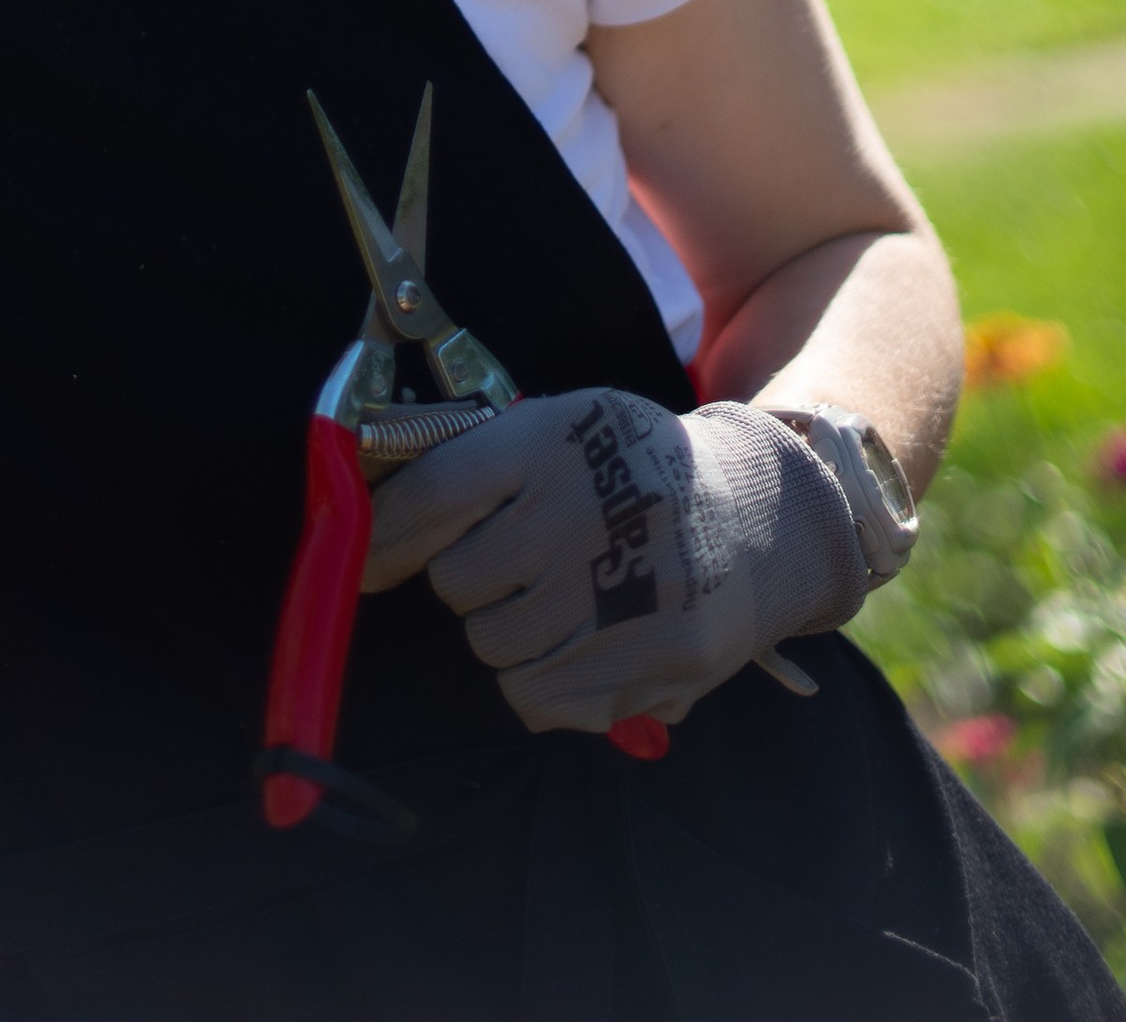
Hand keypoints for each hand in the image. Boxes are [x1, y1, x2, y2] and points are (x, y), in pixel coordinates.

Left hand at [361, 391, 868, 735]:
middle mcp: (585, 514)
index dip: (386, 531)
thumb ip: (477, 464)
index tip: (367, 557)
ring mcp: (621, 595)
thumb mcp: (563, 428)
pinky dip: (539, 681)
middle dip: (469, 579)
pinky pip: (536, 698)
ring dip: (505, 630)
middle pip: (458, 581)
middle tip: (511, 565)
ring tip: (555, 599)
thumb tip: (373, 517)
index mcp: (555, 440)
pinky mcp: (652, 662)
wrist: (758, 519)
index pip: (436, 491)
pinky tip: (577, 643)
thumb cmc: (634, 471)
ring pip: (493, 645)